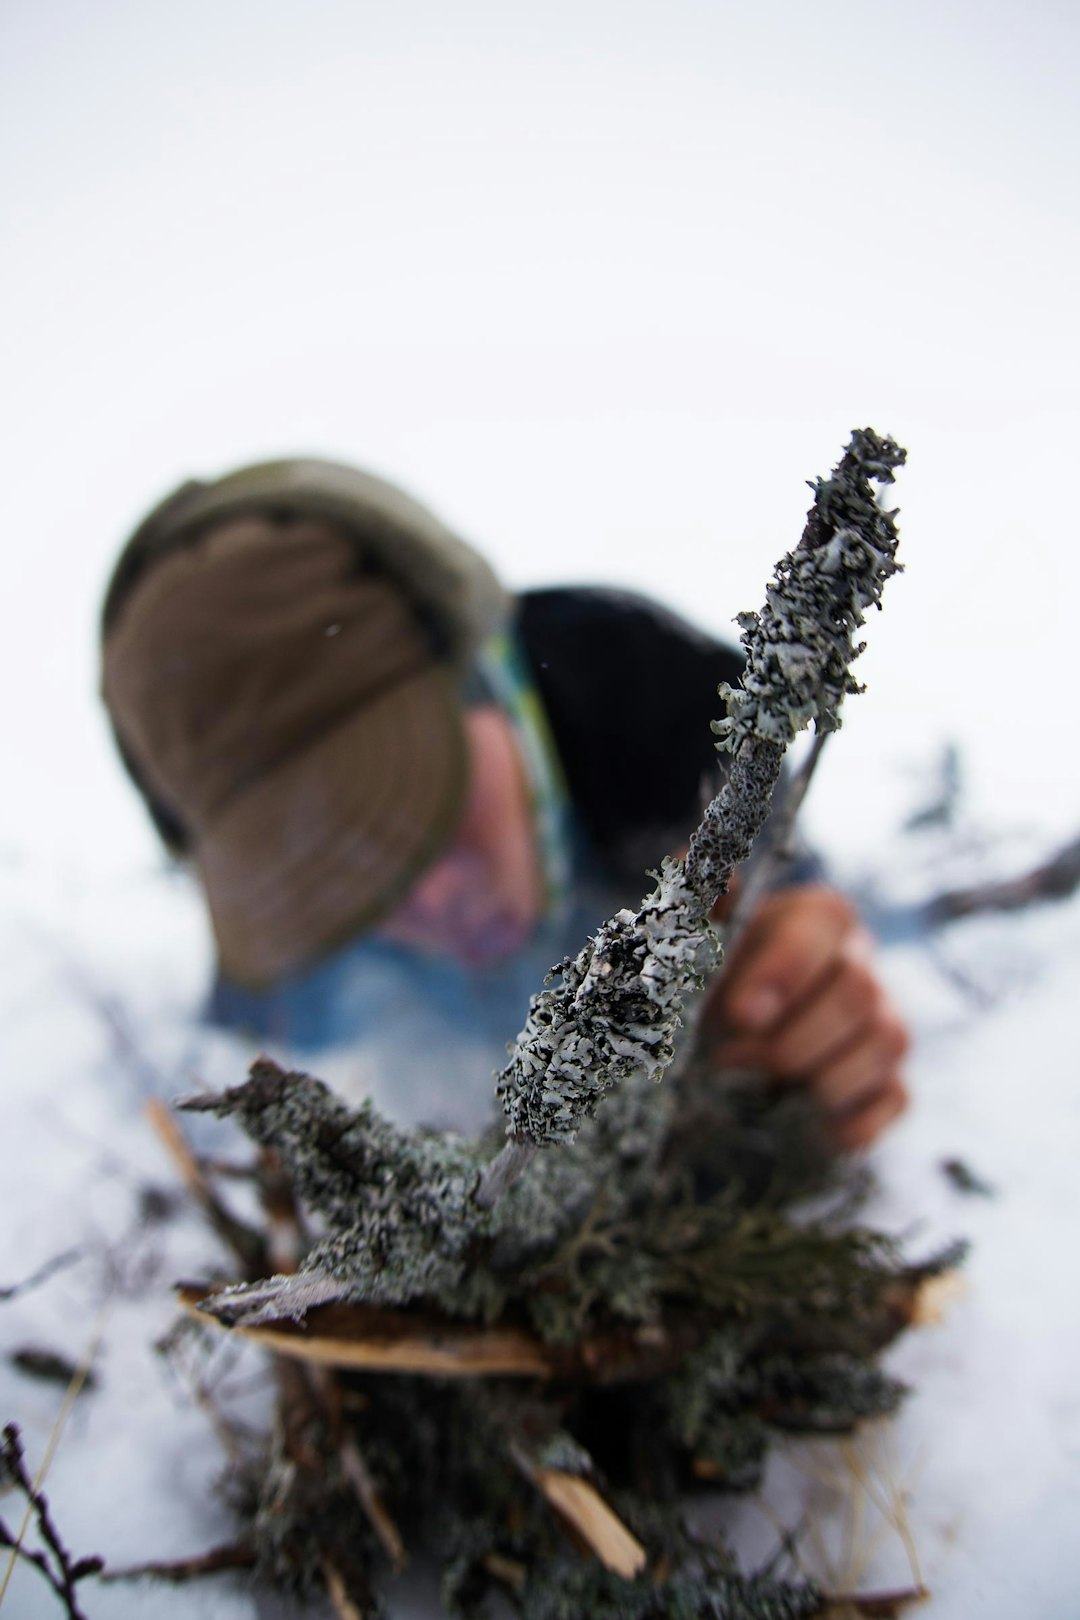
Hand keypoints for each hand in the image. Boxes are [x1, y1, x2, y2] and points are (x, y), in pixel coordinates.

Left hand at [702, 885, 909, 1149]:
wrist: (705, 1043)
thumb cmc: (701, 981)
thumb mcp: (686, 937)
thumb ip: (692, 899)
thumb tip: (701, 869)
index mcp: (816, 917)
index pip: (824, 926)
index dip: (786, 970)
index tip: (740, 1014)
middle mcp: (860, 963)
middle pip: (860, 992)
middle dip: (790, 1038)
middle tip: (729, 1062)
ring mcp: (881, 1022)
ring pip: (887, 1042)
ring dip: (818, 1078)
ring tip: (758, 1090)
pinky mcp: (886, 1081)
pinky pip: (895, 1098)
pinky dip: (851, 1120)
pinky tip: (800, 1122)